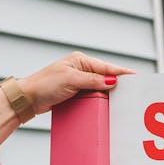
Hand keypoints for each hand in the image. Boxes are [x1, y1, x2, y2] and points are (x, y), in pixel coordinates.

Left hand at [19, 51, 133, 115]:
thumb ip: (93, 80)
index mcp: (80, 61)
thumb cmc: (45, 85)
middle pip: (105, 76)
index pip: (106, 67)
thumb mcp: (71, 80)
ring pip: (99, 86)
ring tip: (122, 98)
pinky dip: (99, 98)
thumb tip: (112, 81)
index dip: (121, 72)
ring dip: (108, 92)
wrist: (28, 99)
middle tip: (132, 90)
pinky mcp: (74, 92)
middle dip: (117, 83)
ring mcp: (77, 81)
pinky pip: (92, 94)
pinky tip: (106, 103)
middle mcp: (80, 69)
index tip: (135, 76)